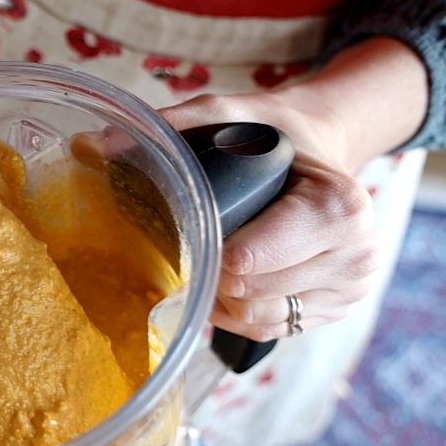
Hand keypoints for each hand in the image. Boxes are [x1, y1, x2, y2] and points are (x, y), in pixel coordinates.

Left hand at [158, 37, 427, 340]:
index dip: (206, 251)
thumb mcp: (226, 114)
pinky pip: (268, 330)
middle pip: (247, 292)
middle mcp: (356, 254)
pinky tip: (230, 281)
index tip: (189, 227)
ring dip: (221, 297)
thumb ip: (170, 125)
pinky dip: (238, 312)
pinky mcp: (338, 309)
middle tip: (195, 240)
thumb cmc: (272, 132)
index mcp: (339, 208)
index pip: (248, 262)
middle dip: (211, 272)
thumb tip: (89, 145)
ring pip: (255, 318)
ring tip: (213, 257)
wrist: (321, 150)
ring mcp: (351, 287)